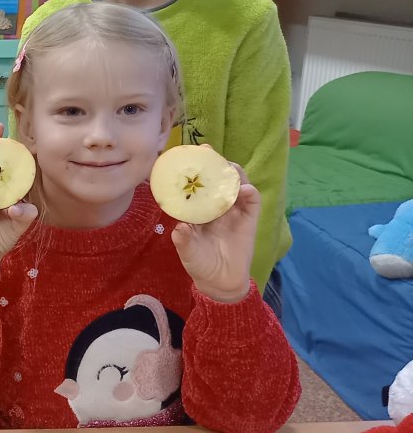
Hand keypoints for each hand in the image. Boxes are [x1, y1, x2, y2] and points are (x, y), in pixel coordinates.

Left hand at [171, 163, 256, 302]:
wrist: (220, 282)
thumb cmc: (200, 263)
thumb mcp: (188, 252)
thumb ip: (184, 240)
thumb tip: (179, 227)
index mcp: (198, 210)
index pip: (197, 185)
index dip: (194, 170)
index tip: (187, 155)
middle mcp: (216, 206)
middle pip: (218, 179)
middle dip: (214, 164)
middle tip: (207, 151)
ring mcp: (234, 211)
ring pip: (236, 185)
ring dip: (233, 174)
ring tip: (228, 167)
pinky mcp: (249, 220)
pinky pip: (252, 202)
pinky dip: (249, 193)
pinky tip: (244, 190)